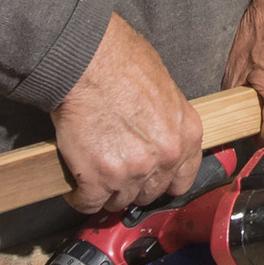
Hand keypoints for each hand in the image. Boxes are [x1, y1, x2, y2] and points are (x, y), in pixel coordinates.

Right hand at [51, 14, 203, 213]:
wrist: (87, 61)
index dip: (162, 181)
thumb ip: (168, 123)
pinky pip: (89, 203)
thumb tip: (157, 136)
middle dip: (134, 186)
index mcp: (187, 135)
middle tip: (117, 173)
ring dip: (107, 192)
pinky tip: (76, 187)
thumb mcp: (165, 90)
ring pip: (120, 200)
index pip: (182, 180)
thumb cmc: (122, 63)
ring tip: (95, 178)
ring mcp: (133, 170)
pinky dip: (80, 197)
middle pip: (150, 193)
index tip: (149, 179)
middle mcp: (165, 157)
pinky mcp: (99, 178)